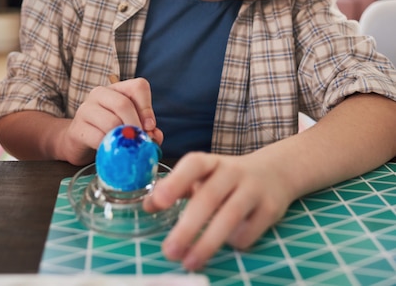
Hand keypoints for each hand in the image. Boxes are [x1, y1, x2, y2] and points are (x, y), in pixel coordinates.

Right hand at [62, 77, 162, 164]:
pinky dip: (110, 147)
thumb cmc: (108, 130)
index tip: (150, 126)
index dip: (147, 107)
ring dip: (123, 138)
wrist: (78, 141)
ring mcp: (86, 109)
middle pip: (124, 104)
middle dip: (136, 125)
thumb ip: (145, 129)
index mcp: (117, 88)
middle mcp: (100, 94)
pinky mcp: (77, 129)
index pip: (138, 86)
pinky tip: (112, 152)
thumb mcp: (129, 124)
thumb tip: (155, 137)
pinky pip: (98, 138)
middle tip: (140, 141)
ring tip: (127, 149)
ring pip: (111, 122)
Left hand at [143, 150, 291, 270]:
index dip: (176, 182)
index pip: (194, 164)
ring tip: (189, 262)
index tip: (159, 202)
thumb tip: (148, 205)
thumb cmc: (228, 178)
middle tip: (169, 250)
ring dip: (208, 242)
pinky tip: (226, 246)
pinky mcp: (271, 208)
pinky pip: (249, 231)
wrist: (276, 171)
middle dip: (188, 226)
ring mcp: (253, 188)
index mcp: (212, 162)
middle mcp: (233, 171)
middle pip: (210, 196)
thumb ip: (177, 188)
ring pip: (230, 216)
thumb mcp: (204, 177)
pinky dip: (234, 243)